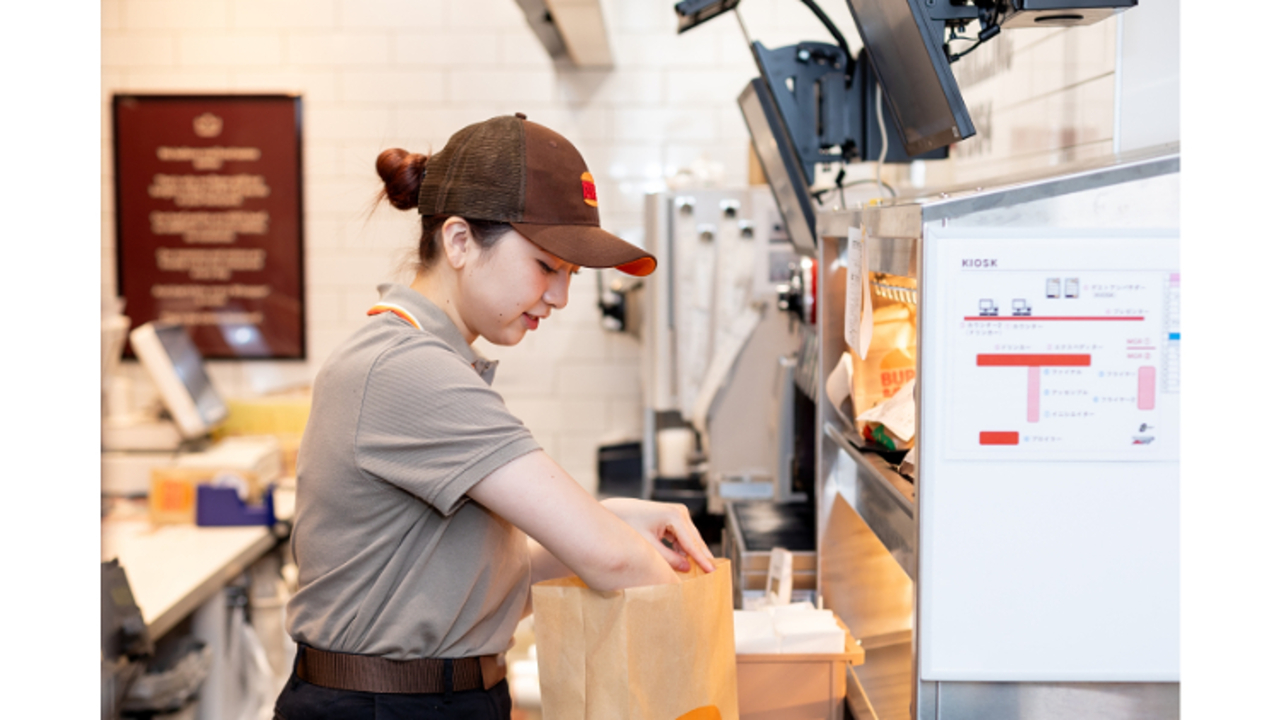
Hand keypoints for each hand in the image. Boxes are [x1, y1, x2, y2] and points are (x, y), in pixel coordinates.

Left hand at [600, 498, 715, 573]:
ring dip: (692, 554)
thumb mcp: (648, 545)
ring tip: (699, 571)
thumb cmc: (629, 524)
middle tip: (711, 574)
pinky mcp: (674, 517)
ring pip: (690, 539)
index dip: (702, 560)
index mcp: (674, 516)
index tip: (712, 571)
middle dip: (702, 557)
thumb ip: (668, 558)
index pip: (692, 543)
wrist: (618, 510)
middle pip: (695, 540)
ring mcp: (678, 513)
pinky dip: (684, 549)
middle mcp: (679, 512)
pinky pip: (683, 536)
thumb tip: (686, 568)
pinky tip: (684, 561)